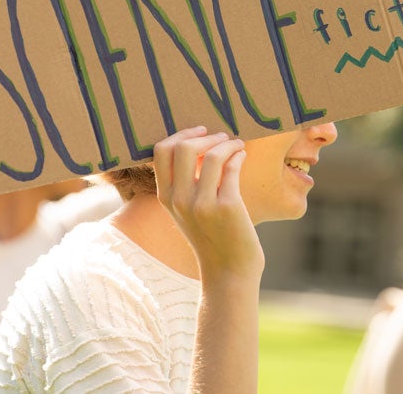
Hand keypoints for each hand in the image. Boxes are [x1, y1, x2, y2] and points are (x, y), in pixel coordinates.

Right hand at [154, 127, 264, 280]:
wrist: (229, 271)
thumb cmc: (212, 235)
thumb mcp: (185, 210)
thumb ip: (182, 182)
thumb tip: (195, 142)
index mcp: (166, 197)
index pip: (160, 151)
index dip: (181, 134)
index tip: (200, 132)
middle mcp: (179, 200)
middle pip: (182, 147)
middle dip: (205, 136)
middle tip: (222, 137)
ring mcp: (202, 204)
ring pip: (212, 155)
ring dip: (228, 143)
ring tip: (237, 146)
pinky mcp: (227, 207)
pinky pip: (232, 167)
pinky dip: (238, 155)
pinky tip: (242, 156)